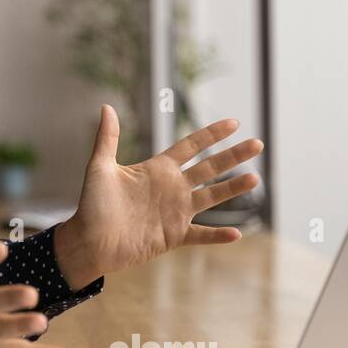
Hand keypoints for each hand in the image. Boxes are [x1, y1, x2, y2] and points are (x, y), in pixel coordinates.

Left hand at [54, 105, 263, 288]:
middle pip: (209, 168)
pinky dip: (217, 236)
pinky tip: (237, 233)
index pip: (190, 146)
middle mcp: (171, 188)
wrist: (89, 241)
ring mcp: (175, 213)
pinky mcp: (173, 236)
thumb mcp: (100, 167)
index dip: (211, 135)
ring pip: (211, 198)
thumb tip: (105, 106)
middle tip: (258, 143)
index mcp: (157, 169)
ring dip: (232, 189)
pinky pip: (200, 235)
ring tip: (255, 178)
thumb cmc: (92, 204)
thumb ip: (107, 138)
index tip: (233, 122)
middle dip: (233, 156)